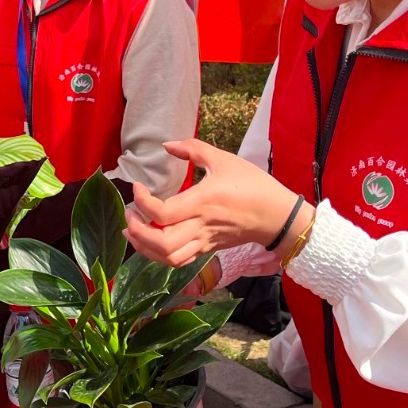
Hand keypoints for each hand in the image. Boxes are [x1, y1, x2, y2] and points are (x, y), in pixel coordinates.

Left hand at [124, 139, 309, 267]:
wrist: (277, 215)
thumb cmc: (252, 184)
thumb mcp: (223, 159)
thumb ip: (192, 148)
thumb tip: (166, 145)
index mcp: (202, 203)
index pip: (162, 213)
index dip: (142, 203)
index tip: (137, 188)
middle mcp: (200, 226)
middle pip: (161, 243)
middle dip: (137, 232)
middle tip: (129, 216)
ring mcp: (204, 241)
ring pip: (168, 258)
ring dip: (145, 248)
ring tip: (133, 232)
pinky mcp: (207, 249)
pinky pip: (179, 261)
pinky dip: (160, 256)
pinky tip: (151, 242)